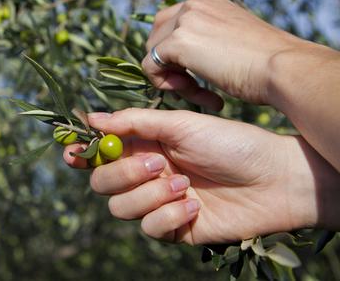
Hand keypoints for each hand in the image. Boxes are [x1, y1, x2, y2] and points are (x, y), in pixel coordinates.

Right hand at [62, 108, 339, 244]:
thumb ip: (133, 122)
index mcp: (144, 145)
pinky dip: (168, 215)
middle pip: (102, 183)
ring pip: (121, 208)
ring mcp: (158, 202)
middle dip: (123, 173)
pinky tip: (194, 203)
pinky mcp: (173, 227)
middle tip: (156, 163)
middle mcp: (145, 174)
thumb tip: (90, 119)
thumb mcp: (180, 123)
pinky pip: (149, 228)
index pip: (100, 153)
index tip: (72, 154)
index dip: (82, 155)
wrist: (274, 177)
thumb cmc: (230, 141)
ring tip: (184, 182)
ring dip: (150, 195)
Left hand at [142, 0, 304, 109]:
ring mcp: (184, 20)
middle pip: (156, 36)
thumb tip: (189, 55)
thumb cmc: (270, 64)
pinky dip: (167, 86)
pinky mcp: (177, 41)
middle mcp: (193, 4)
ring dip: (172, 79)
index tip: (199, 75)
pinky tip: (200, 95)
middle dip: (169, 65)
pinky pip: (151, 67)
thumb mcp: (235, 42)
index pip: (171, 24)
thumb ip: (209, 40)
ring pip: (153, 53)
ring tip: (201, 95)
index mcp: (208, 1)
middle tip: (194, 88)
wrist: (285, 68)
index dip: (176, 54)